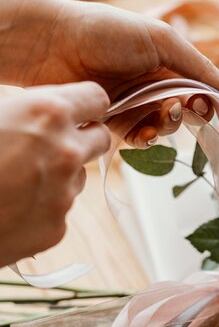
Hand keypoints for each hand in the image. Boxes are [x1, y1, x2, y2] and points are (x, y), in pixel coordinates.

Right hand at [0, 82, 109, 265]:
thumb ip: (20, 108)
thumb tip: (30, 110)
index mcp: (47, 113)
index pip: (97, 98)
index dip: (86, 104)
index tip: (76, 110)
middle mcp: (66, 153)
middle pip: (100, 139)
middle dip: (83, 138)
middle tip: (53, 144)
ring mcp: (65, 194)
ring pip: (77, 177)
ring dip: (58, 176)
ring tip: (16, 179)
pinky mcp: (57, 227)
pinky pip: (58, 211)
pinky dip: (41, 208)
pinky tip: (10, 207)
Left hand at [10, 0, 218, 146]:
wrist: (56, 47)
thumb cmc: (107, 33)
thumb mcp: (161, 40)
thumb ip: (198, 66)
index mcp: (167, 61)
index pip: (199, 87)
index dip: (209, 99)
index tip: (211, 106)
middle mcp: (153, 84)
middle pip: (185, 110)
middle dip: (188, 113)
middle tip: (182, 108)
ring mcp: (135, 105)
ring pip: (165, 127)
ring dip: (169, 127)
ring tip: (162, 118)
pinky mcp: (115, 123)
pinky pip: (140, 139)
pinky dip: (148, 140)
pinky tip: (146, 134)